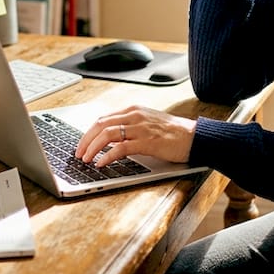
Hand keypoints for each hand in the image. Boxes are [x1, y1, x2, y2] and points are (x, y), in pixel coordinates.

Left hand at [74, 106, 196, 167]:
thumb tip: (110, 140)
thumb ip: (130, 128)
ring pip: (107, 134)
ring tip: (86, 159)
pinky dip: (107, 155)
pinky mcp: (147, 141)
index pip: (103, 119)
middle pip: (101, 125)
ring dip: (92, 147)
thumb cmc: (173, 133)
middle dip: (85, 140)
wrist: (195, 137)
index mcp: (133, 110)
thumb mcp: (148, 124)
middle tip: (78, 153)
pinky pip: (121, 147)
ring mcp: (141, 128)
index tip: (82, 144)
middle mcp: (135, 115)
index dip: (89, 132)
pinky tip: (102, 163)